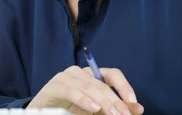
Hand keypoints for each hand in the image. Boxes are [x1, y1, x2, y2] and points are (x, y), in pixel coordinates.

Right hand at [26, 65, 143, 114]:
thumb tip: (139, 109)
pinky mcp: (55, 85)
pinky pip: (72, 90)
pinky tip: (94, 109)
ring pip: (89, 86)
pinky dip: (84, 100)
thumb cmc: (70, 110)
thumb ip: (115, 109)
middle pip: (102, 84)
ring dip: (103, 102)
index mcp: (92, 76)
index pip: (113, 74)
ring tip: (113, 114)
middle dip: (116, 101)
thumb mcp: (96, 111)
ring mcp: (67, 76)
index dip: (124, 86)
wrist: (42, 112)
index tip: (133, 102)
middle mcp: (81, 72)